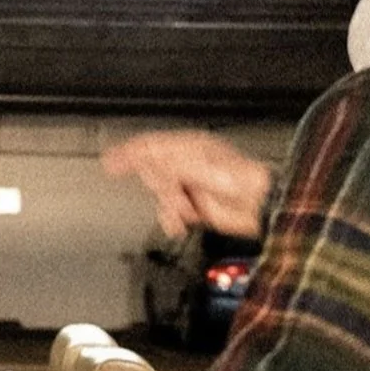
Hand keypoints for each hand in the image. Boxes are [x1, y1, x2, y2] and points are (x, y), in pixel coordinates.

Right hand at [102, 130, 272, 238]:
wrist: (260, 206)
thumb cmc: (242, 181)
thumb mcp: (199, 168)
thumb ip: (170, 165)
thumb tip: (147, 161)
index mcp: (190, 147)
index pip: (151, 146)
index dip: (128, 153)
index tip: (110, 162)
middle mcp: (188, 164)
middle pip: (153, 173)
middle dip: (161, 187)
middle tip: (174, 193)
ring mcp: (191, 185)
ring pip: (161, 195)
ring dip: (169, 207)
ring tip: (185, 210)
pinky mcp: (194, 206)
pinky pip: (170, 212)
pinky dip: (172, 219)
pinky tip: (180, 224)